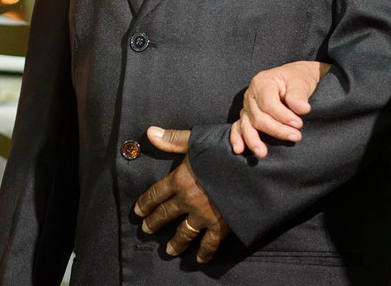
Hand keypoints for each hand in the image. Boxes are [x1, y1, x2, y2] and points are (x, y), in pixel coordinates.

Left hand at [135, 127, 230, 262]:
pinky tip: (199, 258)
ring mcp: (204, 215)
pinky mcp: (221, 225)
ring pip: (184, 232)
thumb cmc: (225, 149)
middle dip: (154, 222)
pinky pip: (209, 243)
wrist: (252, 167)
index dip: (146, 203)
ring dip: (175, 242)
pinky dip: (204, 252)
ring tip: (169, 250)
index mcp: (180, 179)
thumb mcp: (197, 140)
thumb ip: (173, 140)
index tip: (138, 212)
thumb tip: (149, 133)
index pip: (156, 193)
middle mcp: (188, 199)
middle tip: (146, 230)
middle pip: (166, 214)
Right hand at [229, 61, 329, 157]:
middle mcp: (251, 94)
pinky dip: (237, 138)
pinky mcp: (247, 115)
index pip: (268, 104)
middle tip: (296, 136)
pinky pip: (238, 127)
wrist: (294, 78)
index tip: (299, 124)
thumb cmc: (296, 79)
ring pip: (247, 125)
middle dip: (277, 130)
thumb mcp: (301, 82)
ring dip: (254, 140)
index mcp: (262, 83)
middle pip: (258, 117)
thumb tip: (303, 109)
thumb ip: (299, 95)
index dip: (283, 116)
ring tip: (262, 153)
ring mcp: (247, 106)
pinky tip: (239, 149)